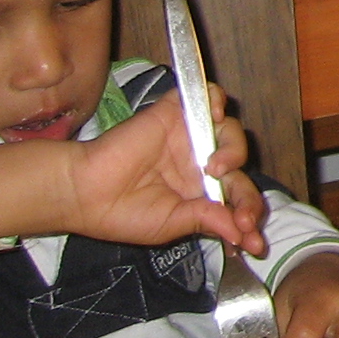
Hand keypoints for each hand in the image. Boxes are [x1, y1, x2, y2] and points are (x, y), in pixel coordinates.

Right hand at [0, 92, 262, 254]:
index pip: (239, 197)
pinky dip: (218, 101)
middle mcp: (201, 160)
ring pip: (230, 131)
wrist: (84, 194)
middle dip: (249, 196)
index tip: (253, 242)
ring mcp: (190, 135)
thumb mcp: (172, 225)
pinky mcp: (175, 113)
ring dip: (235, 151)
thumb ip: (209, 221)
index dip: (249, 216)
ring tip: (215, 169)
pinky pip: (208, 95)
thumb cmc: (123, 214)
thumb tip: (244, 237)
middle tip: (244, 218)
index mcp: (203, 189)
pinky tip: (215, 119)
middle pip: (241, 165)